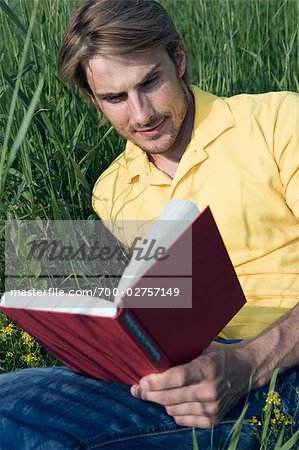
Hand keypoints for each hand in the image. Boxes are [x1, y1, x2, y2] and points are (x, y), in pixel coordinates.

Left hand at [131, 341, 253, 427]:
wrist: (246, 371)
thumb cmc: (219, 355)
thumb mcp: (202, 347)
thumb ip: (181, 354)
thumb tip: (152, 356)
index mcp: (207, 368)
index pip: (177, 378)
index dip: (156, 382)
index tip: (141, 381)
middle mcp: (210, 390)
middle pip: (171, 397)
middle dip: (149, 394)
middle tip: (137, 390)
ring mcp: (212, 408)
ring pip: (173, 410)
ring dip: (160, 402)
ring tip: (154, 394)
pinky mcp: (213, 420)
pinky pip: (182, 420)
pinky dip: (173, 411)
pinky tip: (171, 402)